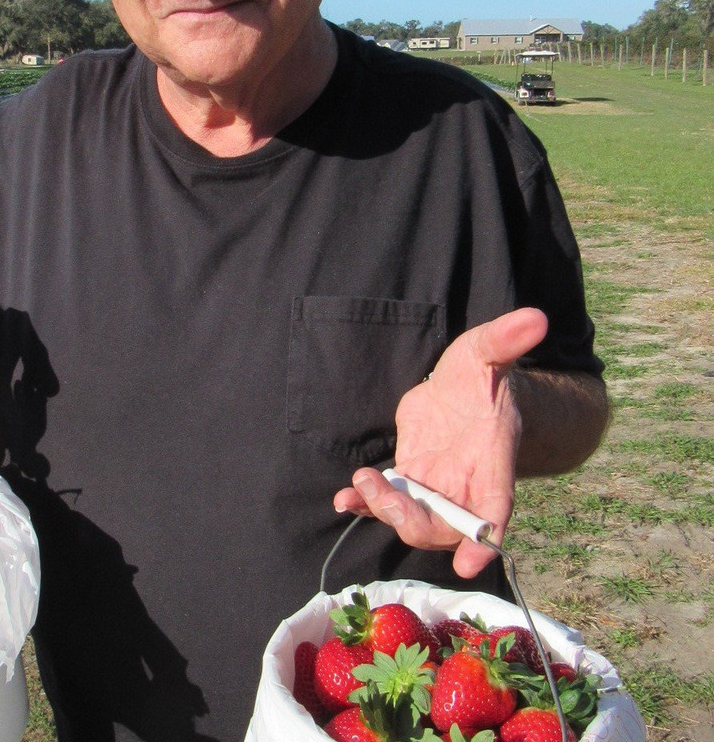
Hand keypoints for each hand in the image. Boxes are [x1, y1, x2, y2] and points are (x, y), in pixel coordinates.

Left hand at [332, 308, 548, 577]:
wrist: (465, 389)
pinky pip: (386, 502)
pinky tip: (344, 499)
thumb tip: (537, 317)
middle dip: (412, 521)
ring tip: (360, 484)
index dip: (484, 541)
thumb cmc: (483, 375)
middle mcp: (464, 486)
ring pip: (411, 519)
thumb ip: (507, 340)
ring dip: (384, 510)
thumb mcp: (489, 353)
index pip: (495, 512)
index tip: (470, 564)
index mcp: (492, 465)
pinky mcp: (408, 479)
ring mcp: (434, 487)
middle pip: (442, 528)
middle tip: (382, 492)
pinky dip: (365, 504)